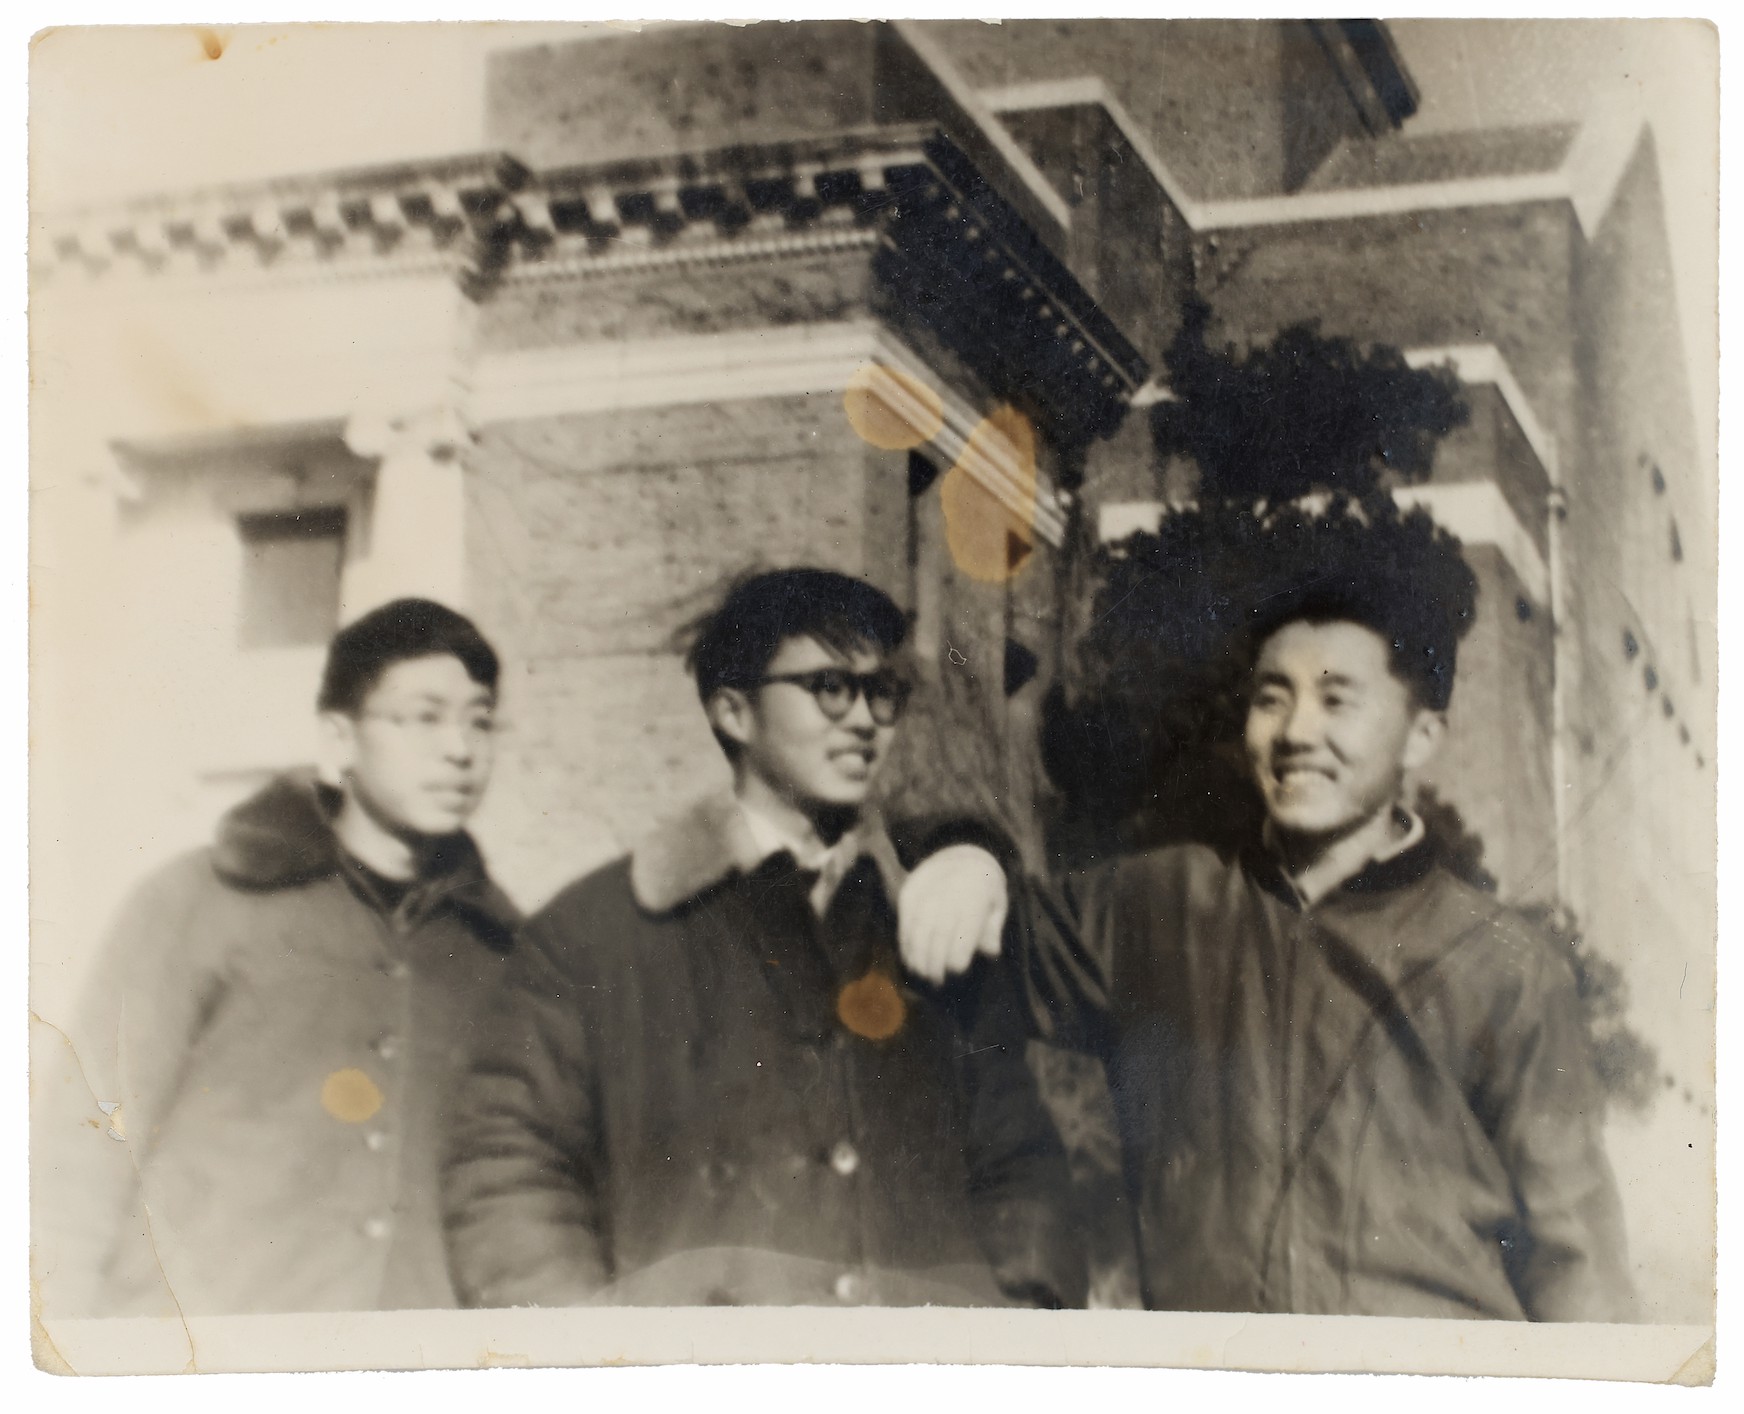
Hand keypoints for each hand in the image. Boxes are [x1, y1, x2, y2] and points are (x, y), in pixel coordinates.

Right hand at [898, 844, 1008, 983]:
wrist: (960, 853)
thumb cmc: (983, 888)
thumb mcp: (997, 904)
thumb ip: (993, 928)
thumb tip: (991, 952)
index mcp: (975, 896)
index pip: (963, 933)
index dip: (957, 957)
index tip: (956, 971)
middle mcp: (948, 892)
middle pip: (938, 934)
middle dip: (935, 962)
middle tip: (936, 981)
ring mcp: (925, 890)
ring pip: (918, 929)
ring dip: (917, 956)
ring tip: (921, 973)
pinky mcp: (909, 892)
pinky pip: (904, 921)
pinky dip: (905, 943)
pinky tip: (909, 958)